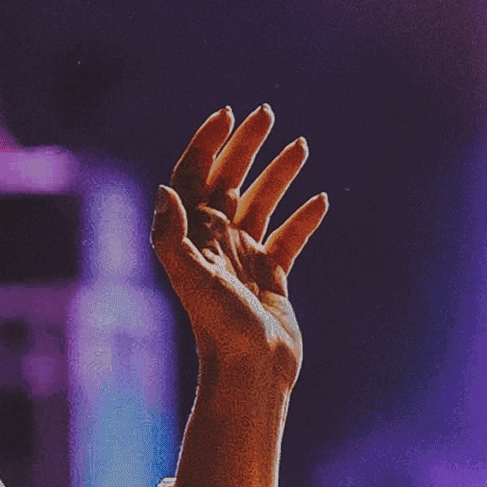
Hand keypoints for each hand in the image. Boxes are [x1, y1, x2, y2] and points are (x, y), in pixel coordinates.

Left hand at [154, 107, 332, 389]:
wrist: (250, 372)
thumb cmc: (218, 327)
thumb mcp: (190, 278)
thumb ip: (172, 235)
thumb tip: (165, 189)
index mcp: (193, 236)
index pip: (195, 177)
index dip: (208, 144)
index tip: (229, 114)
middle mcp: (216, 242)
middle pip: (228, 181)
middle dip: (245, 146)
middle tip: (266, 115)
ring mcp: (244, 259)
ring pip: (261, 204)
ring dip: (278, 175)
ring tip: (300, 146)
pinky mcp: (272, 278)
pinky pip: (288, 239)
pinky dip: (303, 219)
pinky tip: (320, 200)